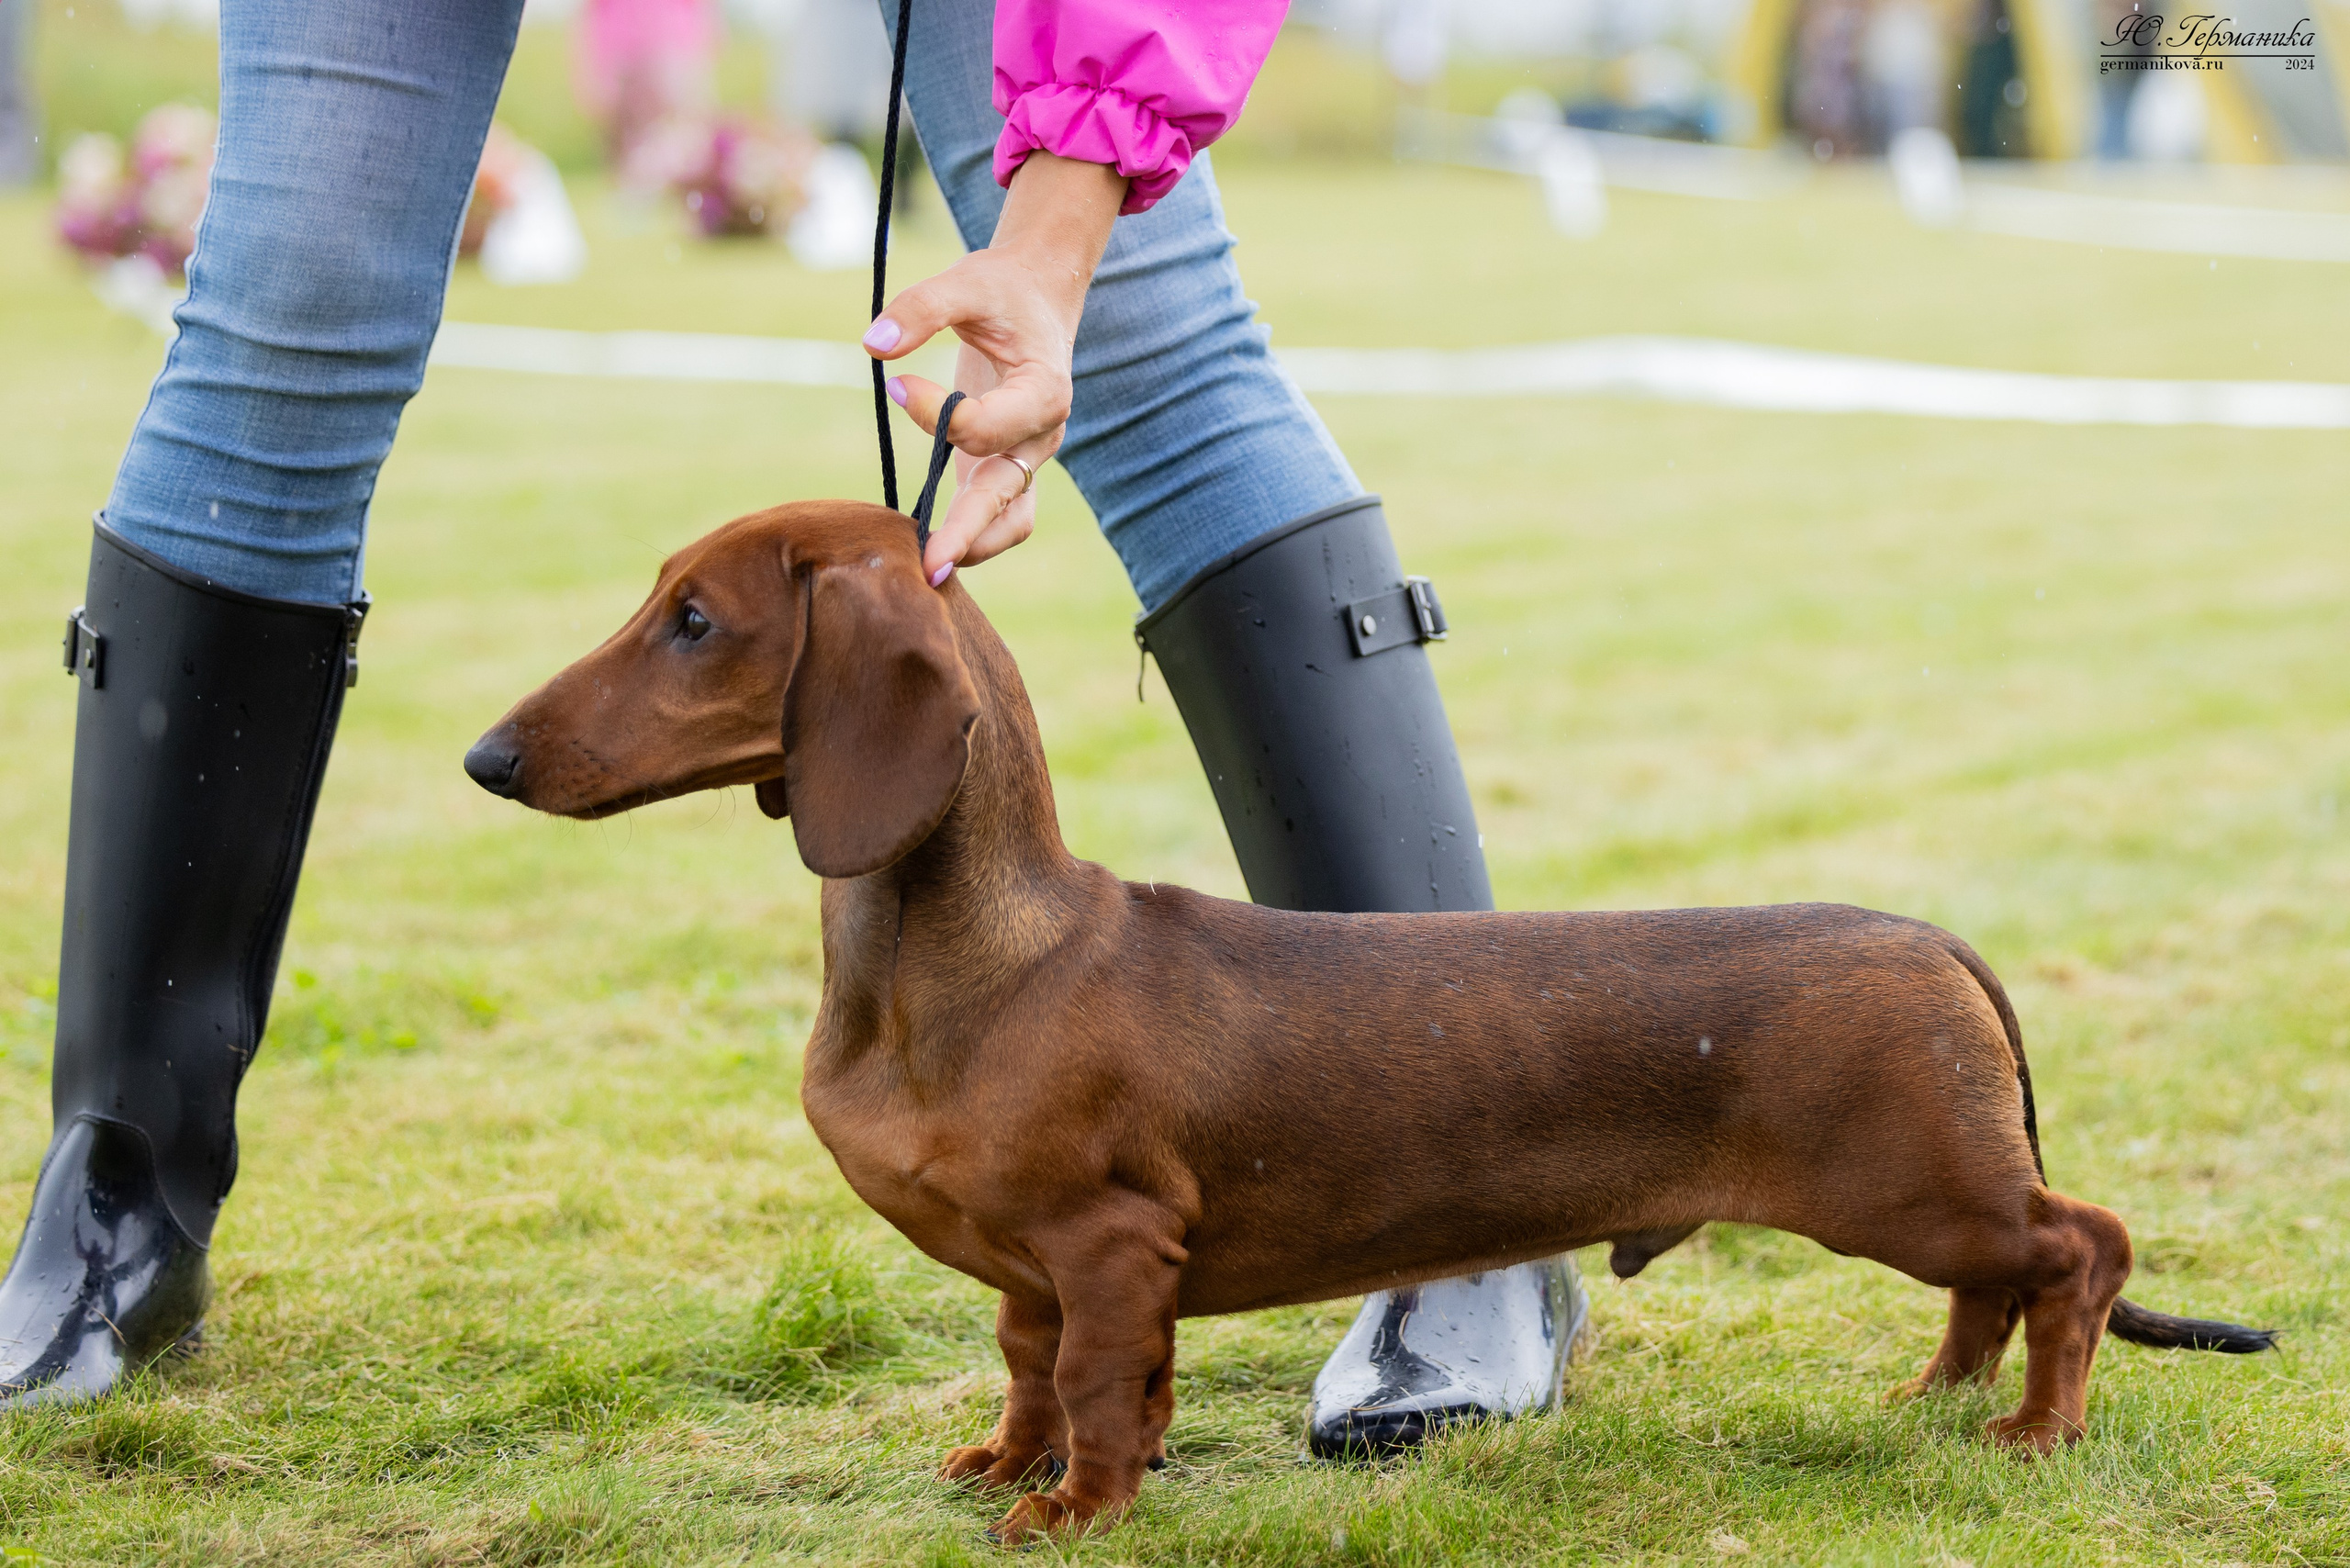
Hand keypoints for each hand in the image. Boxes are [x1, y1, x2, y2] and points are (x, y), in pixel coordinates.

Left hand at [862, 153, 1126, 583]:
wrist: (1037, 296)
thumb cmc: (1002, 289)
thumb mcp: (965, 283)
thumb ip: (921, 309)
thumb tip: (873, 346)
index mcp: (1043, 391)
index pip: (986, 426)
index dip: (936, 414)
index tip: (897, 385)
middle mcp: (1041, 436)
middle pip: (1008, 496)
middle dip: (968, 532)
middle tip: (925, 564)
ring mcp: (1026, 458)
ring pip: (1012, 522)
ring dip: (974, 546)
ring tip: (927, 573)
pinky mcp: (1005, 467)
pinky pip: (996, 516)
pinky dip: (967, 537)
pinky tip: (925, 550)